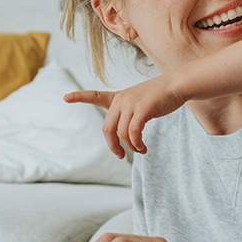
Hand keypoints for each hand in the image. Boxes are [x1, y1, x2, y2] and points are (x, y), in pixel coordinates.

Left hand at [65, 76, 185, 157]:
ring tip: (141, 149)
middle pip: (108, 129)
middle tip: (120, 155)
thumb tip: (126, 139)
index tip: (65, 97)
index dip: (80, 97)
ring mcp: (130, 104)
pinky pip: (133, 133)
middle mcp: (121, 100)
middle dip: (113, 146)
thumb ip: (129, 117)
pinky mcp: (142, 110)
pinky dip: (137, 144)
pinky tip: (143, 147)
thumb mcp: (140, 103)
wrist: (176, 85)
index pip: (96, 96)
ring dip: (130, 147)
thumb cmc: (160, 96)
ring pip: (122, 134)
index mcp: (119, 97)